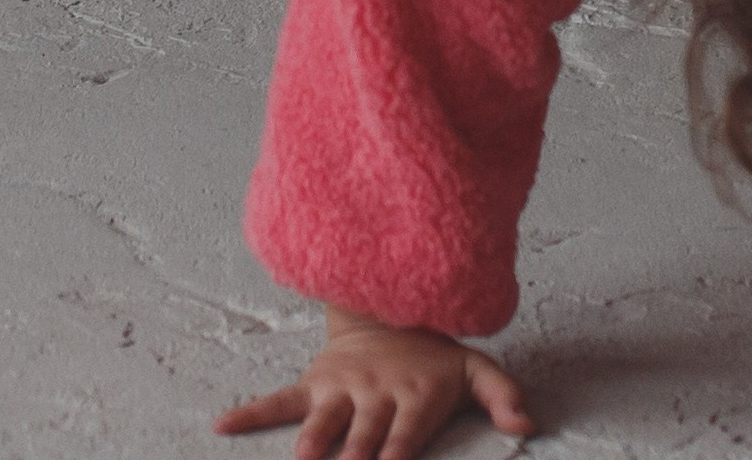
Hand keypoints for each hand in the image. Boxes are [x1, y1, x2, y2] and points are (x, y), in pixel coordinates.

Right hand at [219, 311, 533, 459]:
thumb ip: (502, 395)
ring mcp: (340, 390)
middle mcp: (373, 395)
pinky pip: (278, 401)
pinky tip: (224, 427)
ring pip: (321, 422)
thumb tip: (527, 425)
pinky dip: (251, 414)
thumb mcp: (476, 368)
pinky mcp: (313, 385)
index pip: (405, 434)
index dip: (397, 454)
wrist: (387, 307)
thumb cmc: (435, 354)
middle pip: (361, 438)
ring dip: (310, 445)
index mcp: (413, 396)